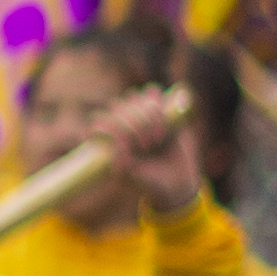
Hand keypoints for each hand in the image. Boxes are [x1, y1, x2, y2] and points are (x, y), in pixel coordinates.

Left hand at [103, 87, 203, 217]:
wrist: (176, 182)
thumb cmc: (149, 182)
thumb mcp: (132, 177)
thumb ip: (123, 164)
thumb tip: (116, 151)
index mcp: (109, 140)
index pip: (100, 120)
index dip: (114, 129)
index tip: (128, 149)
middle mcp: (122, 126)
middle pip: (118, 106)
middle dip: (134, 125)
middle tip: (147, 147)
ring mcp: (140, 117)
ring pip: (134, 97)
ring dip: (147, 115)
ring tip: (158, 138)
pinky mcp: (159, 111)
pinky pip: (152, 93)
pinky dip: (156, 100)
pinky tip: (164, 115)